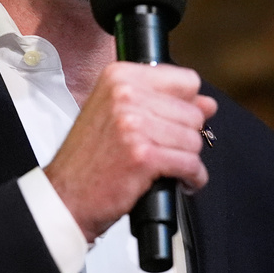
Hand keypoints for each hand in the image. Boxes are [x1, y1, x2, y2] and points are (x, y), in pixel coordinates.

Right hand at [43, 61, 217, 241]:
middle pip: (193, 113)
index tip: (173, 121)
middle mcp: (125, 94)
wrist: (66, 195)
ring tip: (165, 167)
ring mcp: (134, 124)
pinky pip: (190, 164)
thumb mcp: (118, 114)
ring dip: (186, 160)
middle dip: (185, 138)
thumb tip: (207, 104)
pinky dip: (191, 178)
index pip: (185, 80)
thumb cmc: (89, 158)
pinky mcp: (143, 156)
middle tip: (163, 150)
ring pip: (194, 140)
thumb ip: (164, 102)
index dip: (186, 105)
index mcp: (119, 77)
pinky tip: (176, 181)